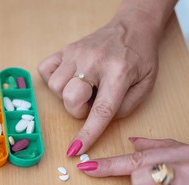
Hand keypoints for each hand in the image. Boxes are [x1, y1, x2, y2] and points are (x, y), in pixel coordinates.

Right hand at [38, 11, 160, 156]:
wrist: (132, 27)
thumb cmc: (139, 58)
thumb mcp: (145, 85)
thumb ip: (125, 108)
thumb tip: (97, 121)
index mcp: (119, 72)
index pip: (101, 109)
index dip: (87, 133)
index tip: (75, 149)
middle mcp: (94, 61)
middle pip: (70, 97)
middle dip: (77, 110)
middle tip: (90, 102)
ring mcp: (75, 53)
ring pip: (55, 87)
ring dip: (66, 96)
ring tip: (82, 89)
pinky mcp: (64, 50)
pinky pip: (45, 70)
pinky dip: (52, 80)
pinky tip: (68, 79)